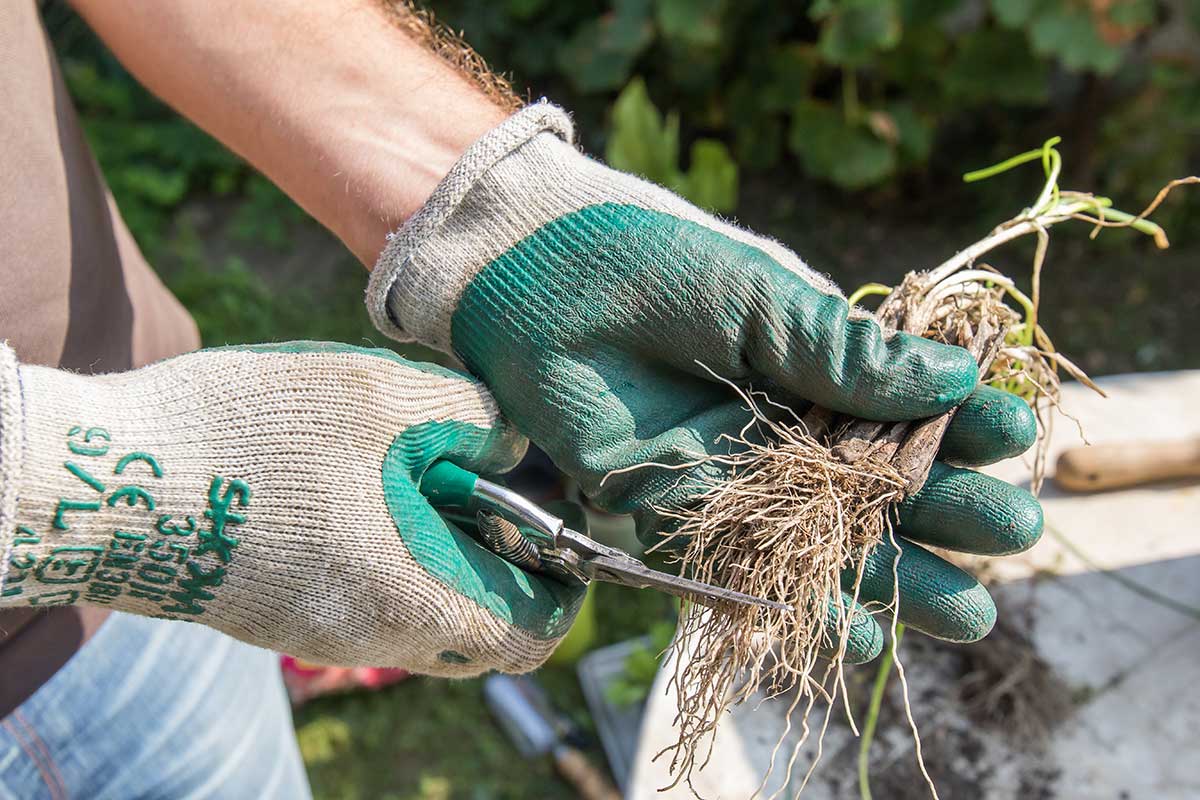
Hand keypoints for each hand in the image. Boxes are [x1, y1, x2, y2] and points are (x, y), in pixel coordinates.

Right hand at [0, 342, 583, 674]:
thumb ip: (475, 424)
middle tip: (488, 485)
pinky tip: (365, 489)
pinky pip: (369, 604)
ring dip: (446, 557)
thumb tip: (515, 447)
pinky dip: (394, 559)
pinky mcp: (282, 616)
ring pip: (425, 617)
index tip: (558, 522)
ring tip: (422, 474)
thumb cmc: (249, 436)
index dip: (564, 580)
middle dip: (506, 564)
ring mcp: (322, 634)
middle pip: (481, 629)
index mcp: (413, 598)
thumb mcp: (381, 398)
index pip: (533, 633)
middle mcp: (373, 637)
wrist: (106, 482)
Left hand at [367, 104, 1041, 658]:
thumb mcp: (758, 295)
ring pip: (823, 539)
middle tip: (1012, 537)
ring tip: (965, 613)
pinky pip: (744, 569)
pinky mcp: (672, 511)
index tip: (1010, 439)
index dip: (958, 422)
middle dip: (943, 510)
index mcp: (809, 362)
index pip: (901, 402)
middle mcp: (779, 424)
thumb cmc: (649, 265)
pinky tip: (858, 634)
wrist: (533, 284)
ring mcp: (730, 473)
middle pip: (876, 482)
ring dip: (892, 576)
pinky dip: (797, 605)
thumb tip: (949, 376)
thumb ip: (840, 350)